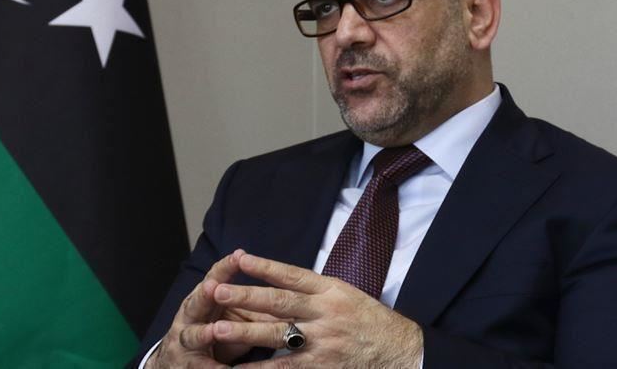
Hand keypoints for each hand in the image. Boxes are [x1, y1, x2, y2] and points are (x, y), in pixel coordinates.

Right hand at [147, 249, 278, 367]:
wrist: (180, 362)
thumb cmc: (212, 335)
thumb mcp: (230, 317)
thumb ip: (250, 306)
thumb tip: (286, 294)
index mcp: (204, 300)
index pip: (214, 279)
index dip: (225, 268)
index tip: (239, 255)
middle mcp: (190, 318)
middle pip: (196, 303)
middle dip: (204, 294)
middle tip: (213, 287)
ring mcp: (184, 342)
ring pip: (192, 336)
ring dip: (202, 333)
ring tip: (213, 331)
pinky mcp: (185, 366)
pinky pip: (199, 367)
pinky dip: (211, 368)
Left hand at [210, 253, 422, 368]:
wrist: (400, 352)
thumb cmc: (371, 322)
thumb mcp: (348, 295)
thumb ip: (316, 291)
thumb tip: (280, 281)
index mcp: (332, 290)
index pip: (293, 275)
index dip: (265, 267)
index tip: (240, 259)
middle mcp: (326, 313)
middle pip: (279, 302)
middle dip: (245, 296)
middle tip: (218, 289)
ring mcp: (323, 341)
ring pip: (277, 334)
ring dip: (244, 332)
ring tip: (216, 328)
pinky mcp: (321, 367)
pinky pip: (285, 367)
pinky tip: (239, 368)